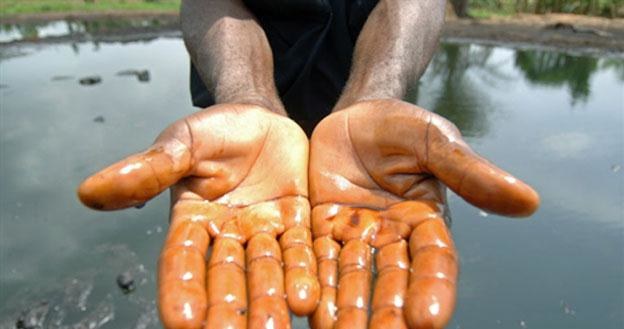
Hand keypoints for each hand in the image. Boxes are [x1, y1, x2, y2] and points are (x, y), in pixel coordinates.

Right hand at [78, 104, 319, 328]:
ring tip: (275, 328)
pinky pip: (303, 250)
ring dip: (269, 301)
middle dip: (227, 309)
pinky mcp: (297, 223)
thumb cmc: (215, 130)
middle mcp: (227, 236)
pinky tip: (310, 299)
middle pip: (226, 278)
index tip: (181, 322)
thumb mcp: (183, 142)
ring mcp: (264, 233)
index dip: (181, 289)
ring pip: (266, 272)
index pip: (182, 261)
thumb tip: (88, 192)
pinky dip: (305, 273)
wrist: (261, 119)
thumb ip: (150, 168)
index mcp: (191, 221)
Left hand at [307, 99, 538, 328]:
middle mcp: (393, 236)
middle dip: (388, 315)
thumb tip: (530, 201)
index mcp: (426, 220)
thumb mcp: (434, 141)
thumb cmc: (402, 125)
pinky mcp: (322, 228)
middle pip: (393, 281)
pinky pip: (317, 259)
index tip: (428, 320)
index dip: (432, 289)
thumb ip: (470, 172)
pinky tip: (307, 311)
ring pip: (353, 278)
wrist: (355, 115)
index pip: (435, 261)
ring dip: (349, 311)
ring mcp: (356, 235)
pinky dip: (314, 284)